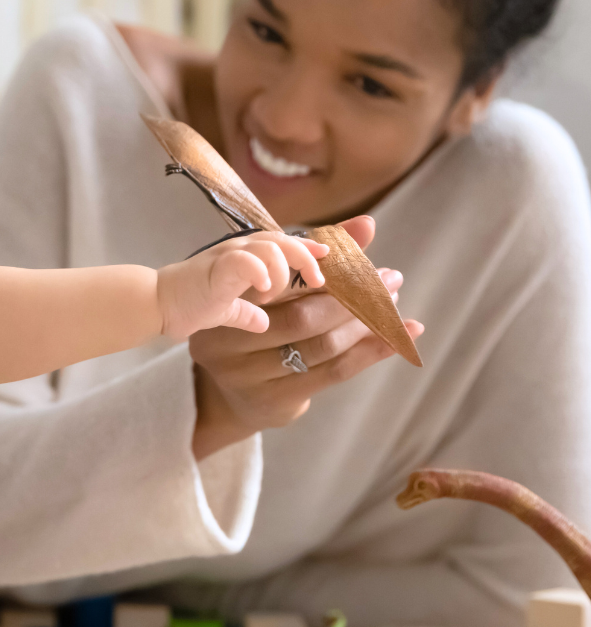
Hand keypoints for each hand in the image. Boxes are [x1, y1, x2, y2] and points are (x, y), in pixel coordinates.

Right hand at [157, 231, 328, 340]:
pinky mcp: (216, 270)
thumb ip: (247, 311)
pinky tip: (267, 291)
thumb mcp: (227, 307)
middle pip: (284, 240)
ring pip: (271, 246)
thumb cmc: (190, 303)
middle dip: (309, 257)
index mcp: (246, 256)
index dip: (309, 249)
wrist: (157, 304)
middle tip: (324, 281)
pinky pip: (245, 261)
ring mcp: (229, 258)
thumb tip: (263, 322)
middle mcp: (241, 250)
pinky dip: (261, 272)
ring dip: (287, 267)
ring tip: (291, 290)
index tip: (330, 260)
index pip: (284, 243)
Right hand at [190, 216, 424, 458]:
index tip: (365, 262)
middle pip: (303, 318)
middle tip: (390, 280)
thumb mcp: (274, 289)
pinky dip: (371, 353)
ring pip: (322, 346)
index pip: (282, 285)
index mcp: (226, 304)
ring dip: (365, 325)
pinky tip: (400, 338)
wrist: (229, 394)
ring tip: (394, 306)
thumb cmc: (257, 327)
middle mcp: (229, 343)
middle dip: (353, 298)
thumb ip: (315, 257)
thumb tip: (366, 224)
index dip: (327, 272)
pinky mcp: (276, 401)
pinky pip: (334, 373)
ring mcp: (249, 377)